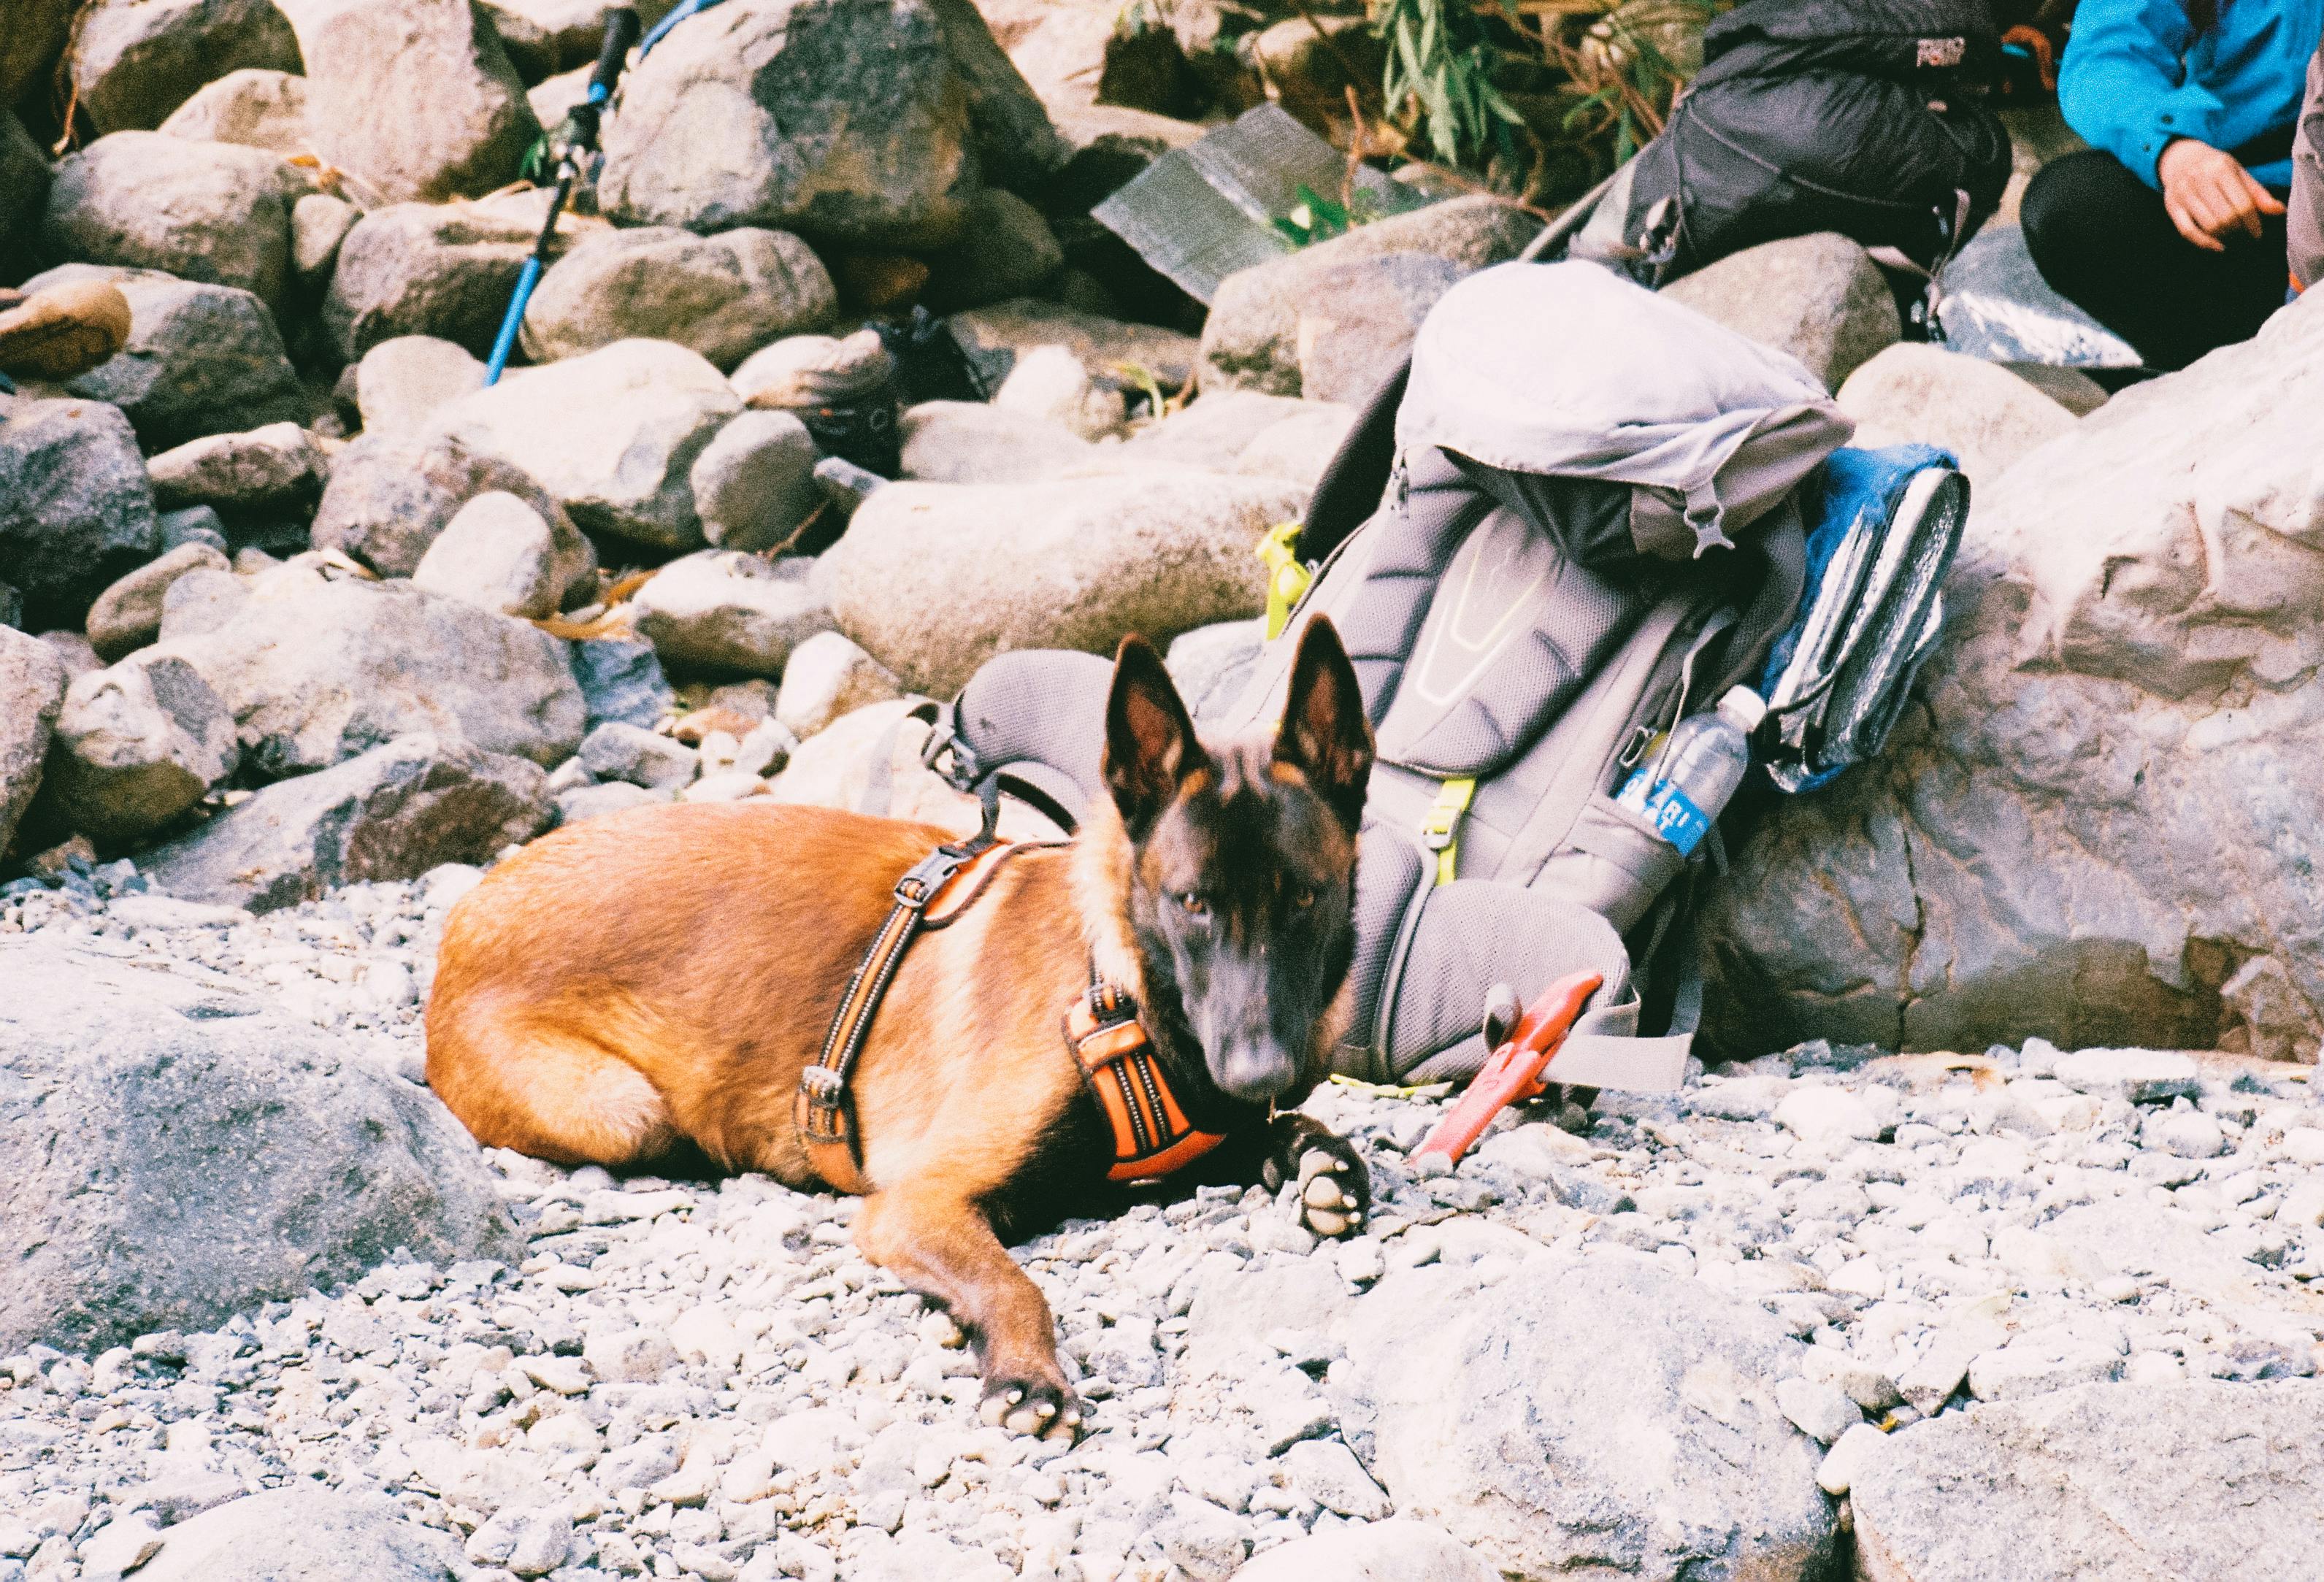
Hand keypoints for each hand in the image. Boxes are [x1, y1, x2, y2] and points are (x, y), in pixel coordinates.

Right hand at [2158, 138, 2285, 250]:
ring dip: (2224, 237)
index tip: (2257, 234)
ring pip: (2209, 226)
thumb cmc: (2214, 168)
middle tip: (2244, 235)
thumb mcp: (2239, 173)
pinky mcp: (2171, 206)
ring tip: (2232, 236)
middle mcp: (2199, 179)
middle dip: (2239, 231)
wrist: (2180, 158)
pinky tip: (2218, 246)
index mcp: (2220, 168)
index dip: (2253, 223)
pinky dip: (2204, 243)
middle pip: (2226, 217)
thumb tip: (2279, 211)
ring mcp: (2183, 193)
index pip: (2242, 204)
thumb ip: (2257, 193)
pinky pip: (2188, 231)